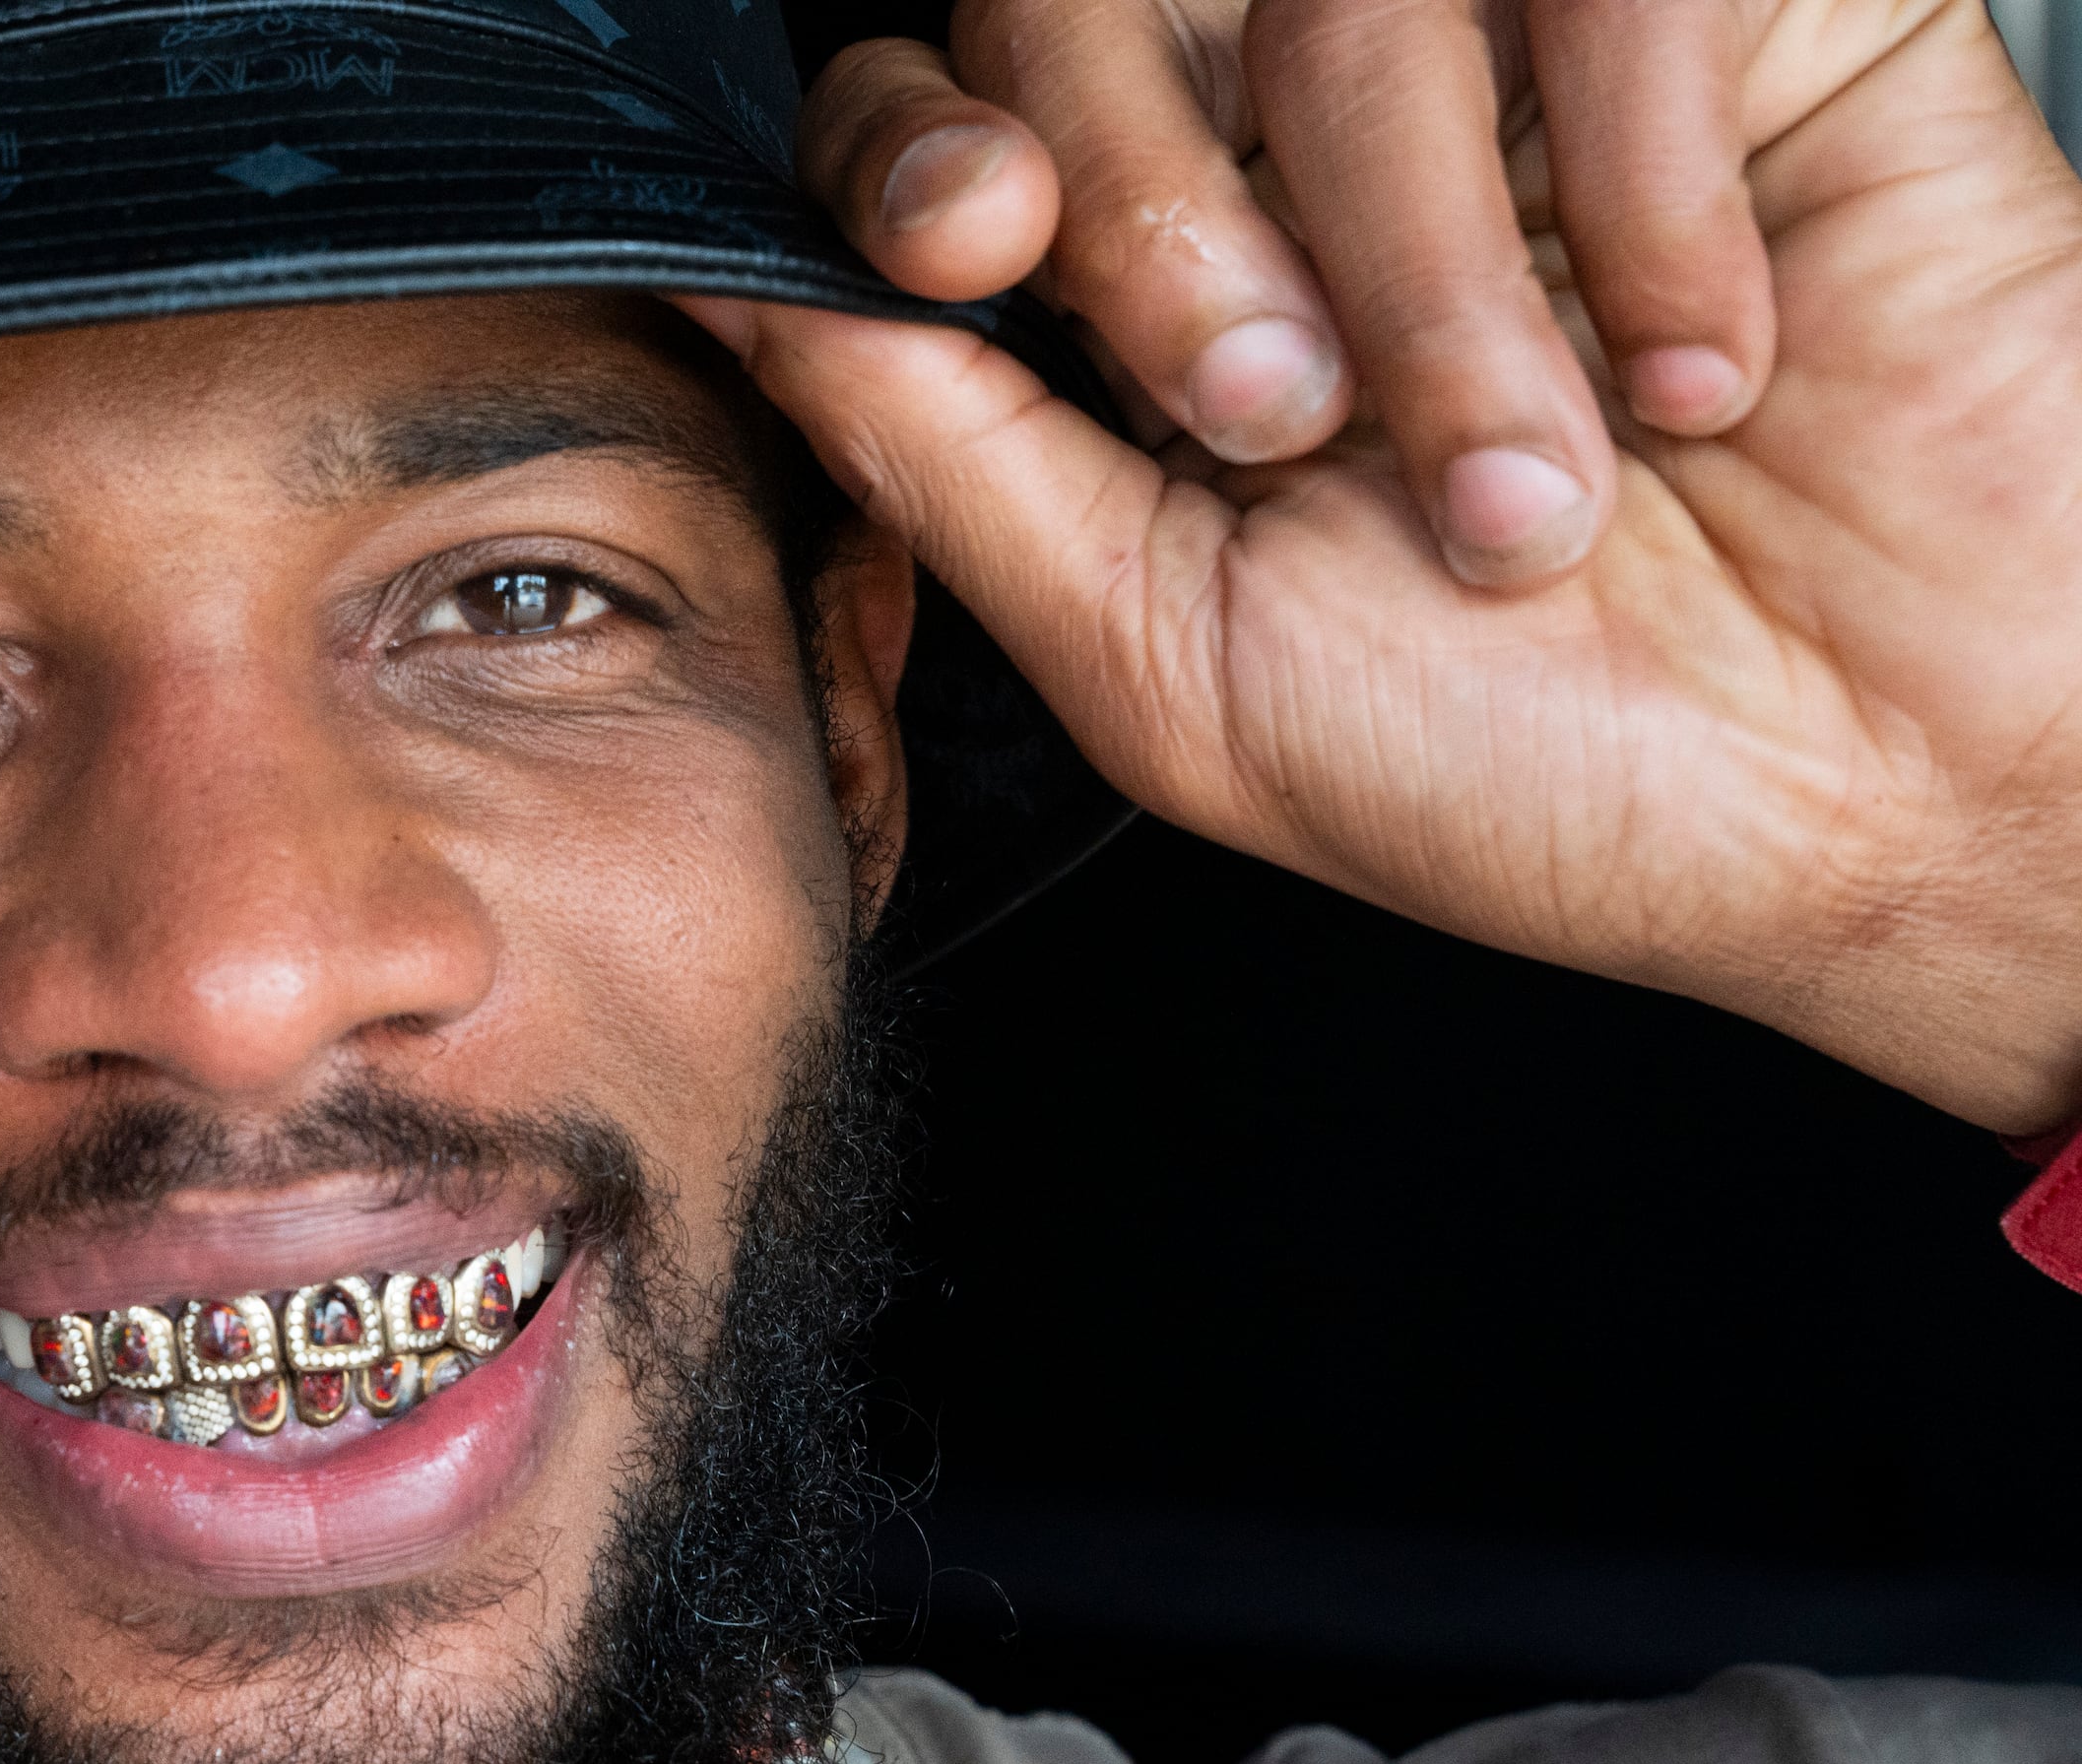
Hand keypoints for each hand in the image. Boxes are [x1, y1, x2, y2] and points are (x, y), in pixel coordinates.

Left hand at [701, 0, 2081, 1136]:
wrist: (1909, 797)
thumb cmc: (1555, 772)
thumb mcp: (1171, 659)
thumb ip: (949, 459)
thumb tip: (742, 301)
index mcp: (1156, 301)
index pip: (952, 106)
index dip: (919, 141)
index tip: (970, 240)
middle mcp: (1314, 157)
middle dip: (1156, 209)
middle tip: (1275, 415)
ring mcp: (1522, 69)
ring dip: (1416, 268)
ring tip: (1522, 483)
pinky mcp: (1748, 14)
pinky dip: (1637, 200)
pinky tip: (1697, 368)